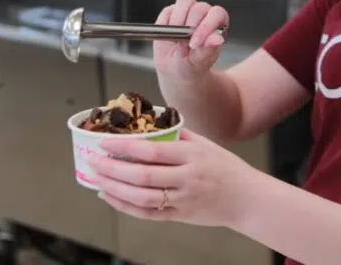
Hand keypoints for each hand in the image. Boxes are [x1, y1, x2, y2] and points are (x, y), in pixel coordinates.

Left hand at [89, 128, 257, 227]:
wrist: (247, 198)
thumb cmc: (226, 168)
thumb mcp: (206, 144)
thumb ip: (179, 135)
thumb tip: (151, 124)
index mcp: (193, 155)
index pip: (153, 151)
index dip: (126, 146)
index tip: (105, 141)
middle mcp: (187, 178)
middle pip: (143, 176)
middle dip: (113, 168)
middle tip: (93, 160)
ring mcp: (183, 199)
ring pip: (142, 197)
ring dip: (115, 189)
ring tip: (97, 178)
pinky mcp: (180, 216)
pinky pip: (148, 214)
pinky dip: (126, 206)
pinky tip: (110, 196)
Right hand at [153, 0, 228, 79]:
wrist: (175, 68)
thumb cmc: (192, 65)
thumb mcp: (199, 61)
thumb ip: (208, 49)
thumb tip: (218, 39)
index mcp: (217, 24)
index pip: (217, 14)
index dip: (206, 26)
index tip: (195, 43)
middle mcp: (204, 14)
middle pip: (200, 7)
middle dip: (190, 26)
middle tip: (184, 44)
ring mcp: (187, 11)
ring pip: (185, 0)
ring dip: (178, 20)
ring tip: (176, 39)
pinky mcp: (171, 12)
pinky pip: (168, 11)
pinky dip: (166, 23)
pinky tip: (168, 37)